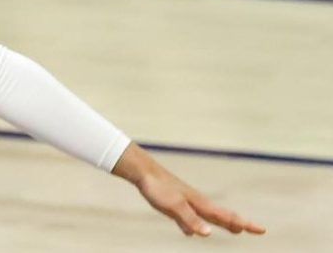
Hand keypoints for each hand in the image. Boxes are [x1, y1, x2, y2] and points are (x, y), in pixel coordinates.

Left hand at [114, 144, 264, 237]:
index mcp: (200, 204)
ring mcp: (187, 202)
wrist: (142, 172)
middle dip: (240, 223)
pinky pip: (190, 218)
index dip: (244, 224)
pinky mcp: (175, 203)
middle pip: (223, 216)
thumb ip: (190, 220)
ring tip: (234, 228)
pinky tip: (190, 231)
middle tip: (257, 229)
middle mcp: (197, 203)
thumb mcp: (173, 207)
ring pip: (209, 216)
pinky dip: (196, 225)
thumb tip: (207, 234)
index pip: (227, 217)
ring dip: (223, 223)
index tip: (262, 229)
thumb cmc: (158, 188)